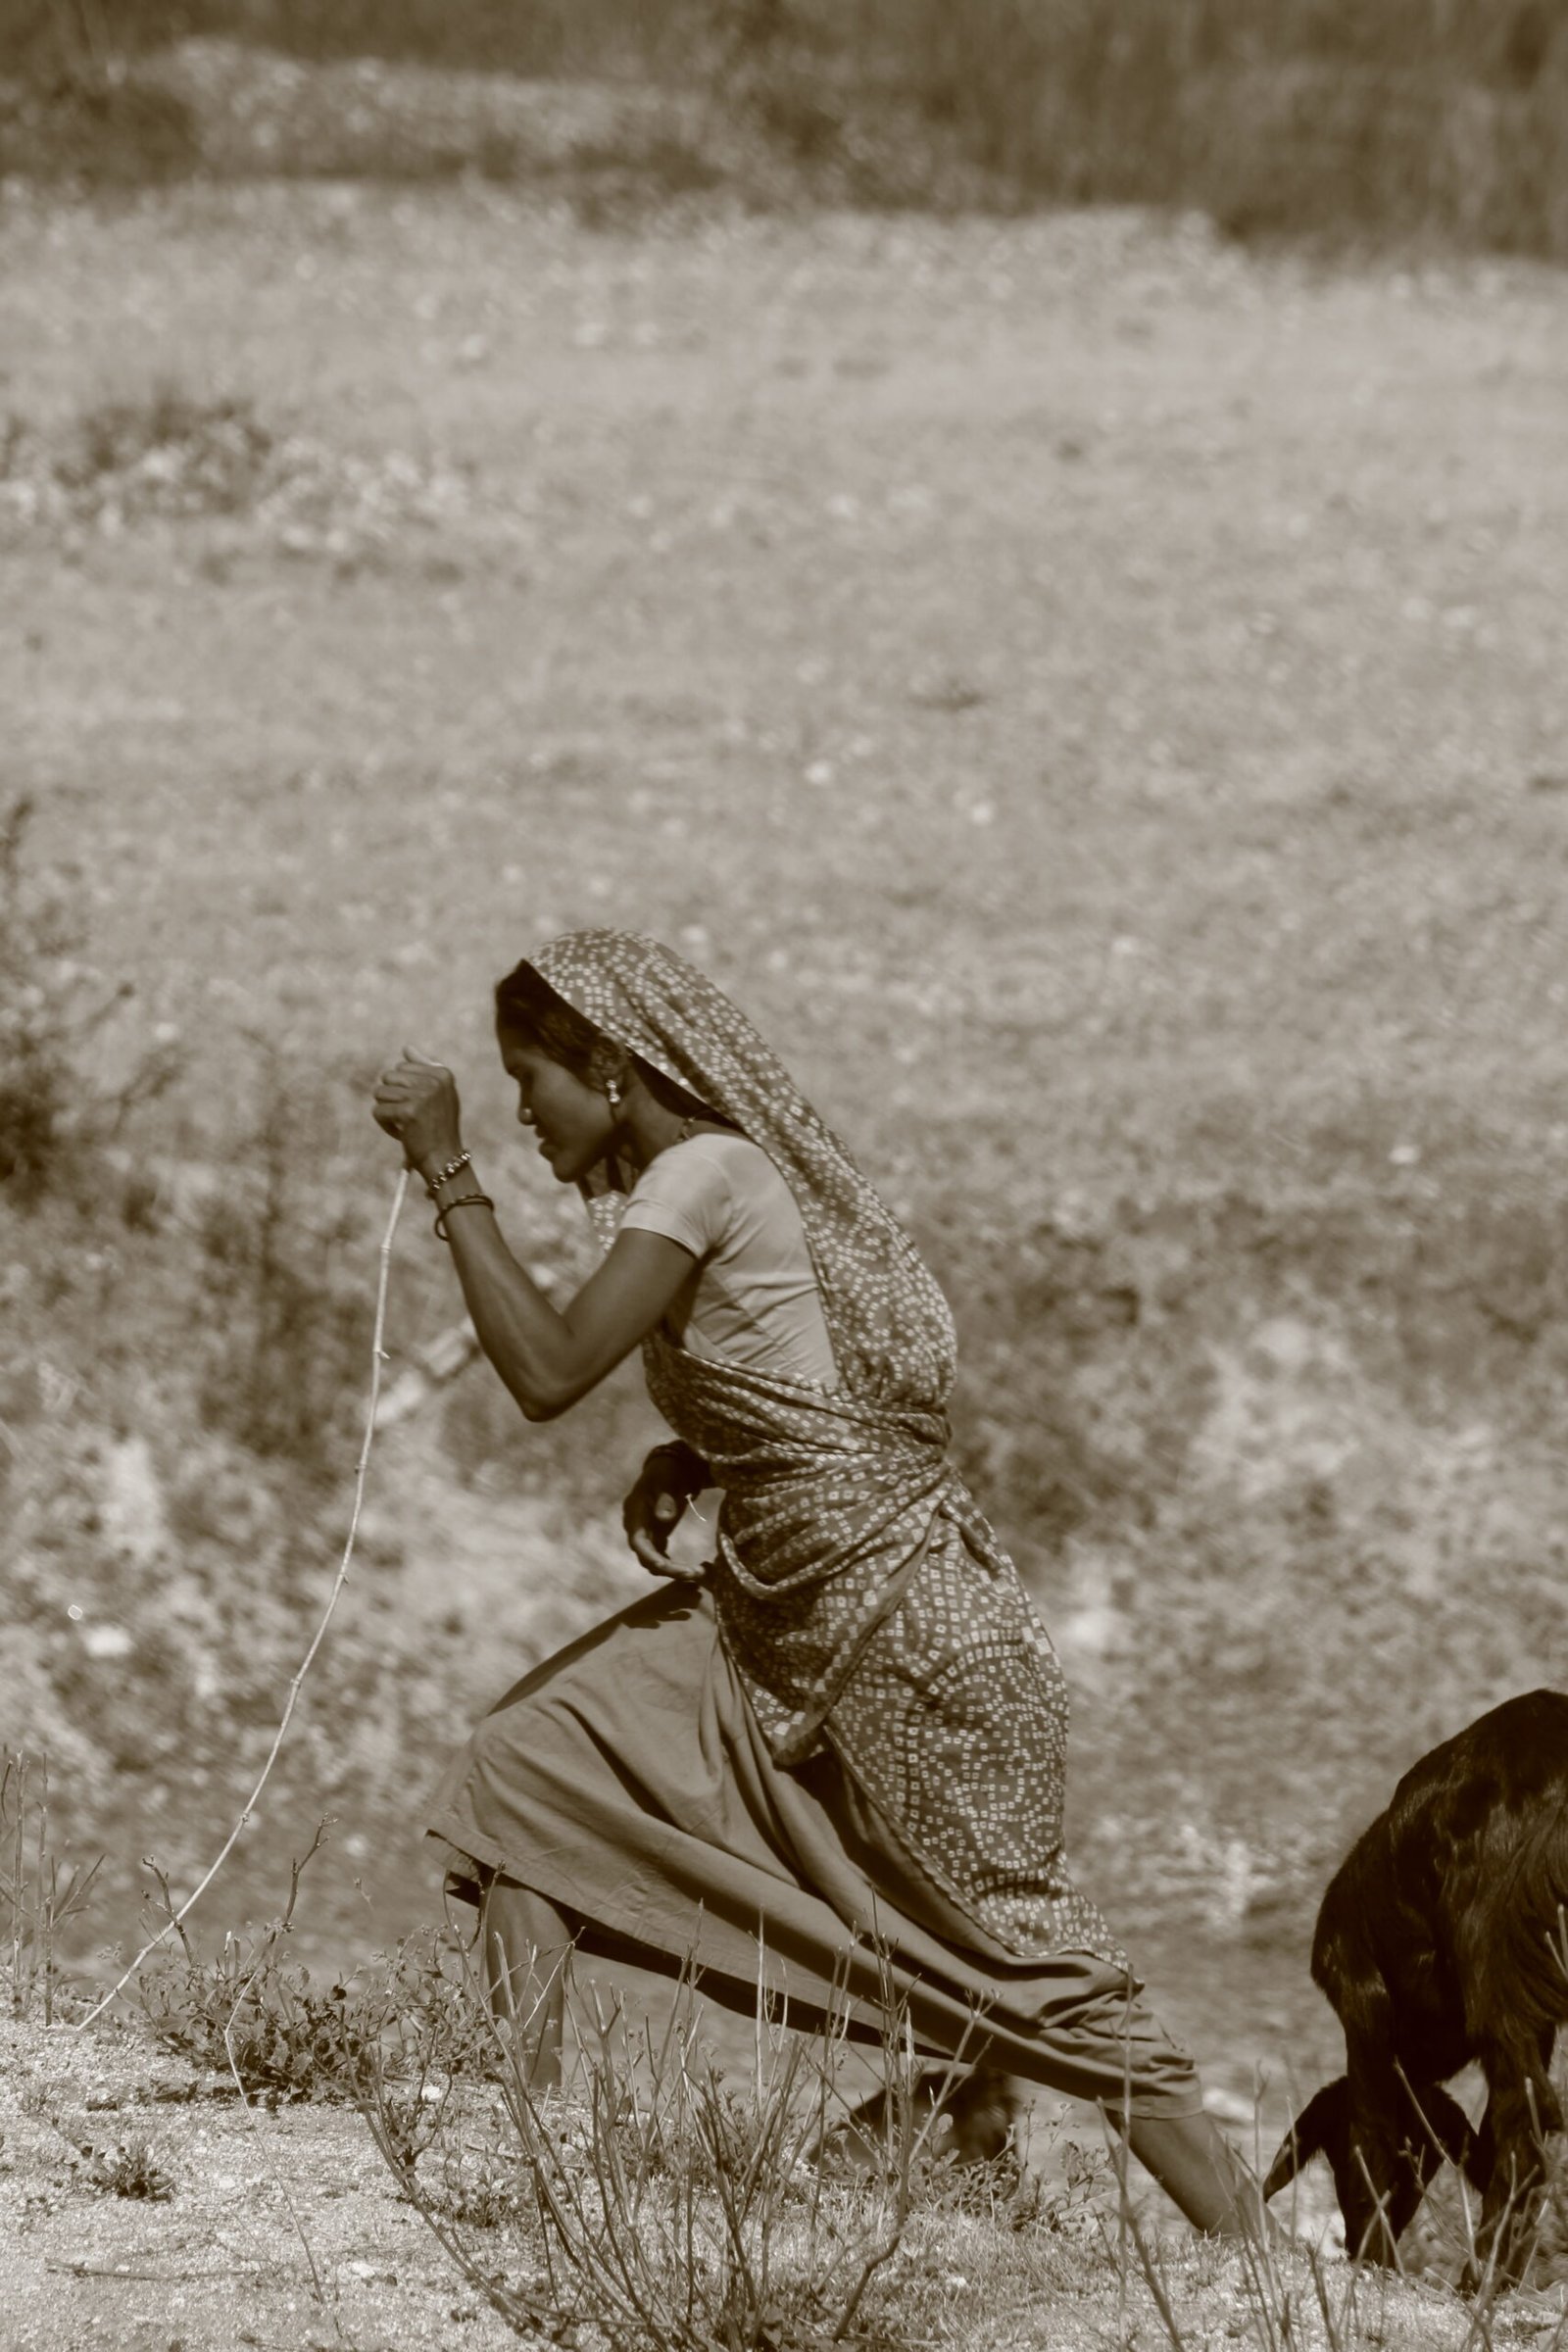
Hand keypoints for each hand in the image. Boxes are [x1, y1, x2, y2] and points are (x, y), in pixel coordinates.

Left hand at [372, 1048, 462, 1174]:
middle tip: (410, 1116)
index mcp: (443, 1074)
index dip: (405, 1088)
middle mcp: (434, 1081)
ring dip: (388, 1111)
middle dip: (392, 1098)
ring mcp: (422, 1095)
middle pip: (388, 1077)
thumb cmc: (438, 1128)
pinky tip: (402, 1134)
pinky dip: (385, 1125)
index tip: (420, 1106)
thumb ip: (423, 1069)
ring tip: (405, 1124)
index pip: (402, 1067)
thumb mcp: (437, 1095)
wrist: (444, 1159)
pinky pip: (378, 1111)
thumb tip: (406, 1047)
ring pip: (380, 1093)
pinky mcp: (408, 1112)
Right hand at [622, 1444, 708, 1580]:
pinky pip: (662, 1558)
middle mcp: (637, 1527)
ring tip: (700, 1573)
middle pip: (647, 1557)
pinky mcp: (656, 1536)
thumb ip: (665, 1499)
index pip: (638, 1542)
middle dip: (669, 1569)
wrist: (669, 1467)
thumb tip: (663, 1518)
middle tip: (695, 1574)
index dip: (649, 1556)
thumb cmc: (667, 1470)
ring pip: (655, 1562)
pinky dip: (676, 1566)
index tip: (665, 1568)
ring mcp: (647, 1534)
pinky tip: (695, 1570)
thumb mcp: (667, 1479)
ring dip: (675, 1571)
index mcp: (635, 1513)